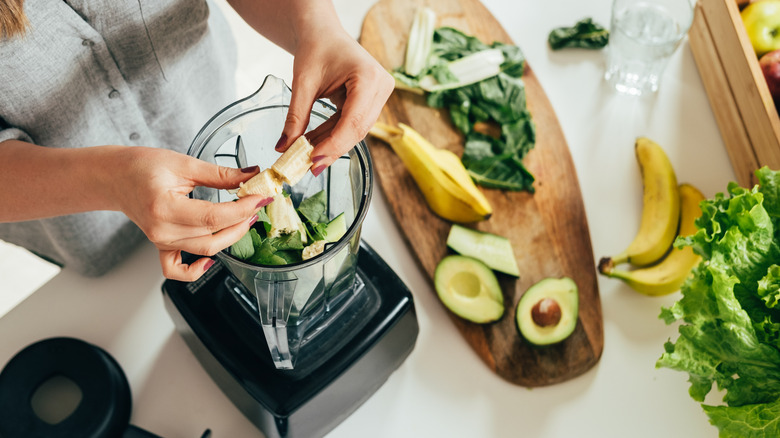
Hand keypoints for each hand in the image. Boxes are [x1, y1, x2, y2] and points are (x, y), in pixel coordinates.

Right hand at [111, 147, 269, 280]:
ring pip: (205, 250)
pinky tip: (211, 261)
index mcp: (164, 207)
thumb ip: (220, 174)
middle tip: (257, 204)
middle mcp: (162, 230)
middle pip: (213, 236)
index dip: (242, 209)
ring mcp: (161, 241)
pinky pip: (177, 270)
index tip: (261, 198)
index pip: (214, 216)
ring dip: (230, 237)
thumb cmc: (142, 166)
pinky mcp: (161, 246)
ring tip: (244, 218)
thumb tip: (251, 176)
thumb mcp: (184, 163)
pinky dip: (196, 270)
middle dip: (242, 222)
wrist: (115, 177)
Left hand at [277, 30, 393, 174]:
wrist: (323, 32)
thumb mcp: (303, 83)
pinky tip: (316, 144)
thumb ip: (295, 117)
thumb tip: (284, 147)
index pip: (353, 120)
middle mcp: (381, 86)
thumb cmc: (316, 47)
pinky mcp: (372, 101)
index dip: (335, 144)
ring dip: (332, 144)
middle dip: (332, 149)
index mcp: (368, 77)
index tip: (314, 160)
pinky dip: (334, 135)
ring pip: (357, 130)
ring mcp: (380, 94)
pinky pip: (353, 124)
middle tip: (309, 167)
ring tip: (308, 157)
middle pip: (358, 129)